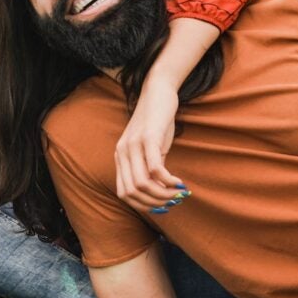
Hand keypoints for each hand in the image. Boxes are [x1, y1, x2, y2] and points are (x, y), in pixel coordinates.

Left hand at [115, 82, 188, 212]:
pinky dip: (167, 181)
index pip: (123, 193)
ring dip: (162, 194)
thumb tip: (159, 192)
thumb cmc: (156, 122)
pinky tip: (178, 181)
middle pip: (132, 192)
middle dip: (154, 202)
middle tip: (173, 200)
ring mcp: (133, 145)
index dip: (143, 205)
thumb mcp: (149, 148)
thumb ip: (148, 167)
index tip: (161, 205)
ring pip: (142, 184)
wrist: (158, 92)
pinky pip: (155, 168)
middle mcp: (122, 152)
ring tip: (177, 192)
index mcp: (120, 156)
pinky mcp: (148, 137)